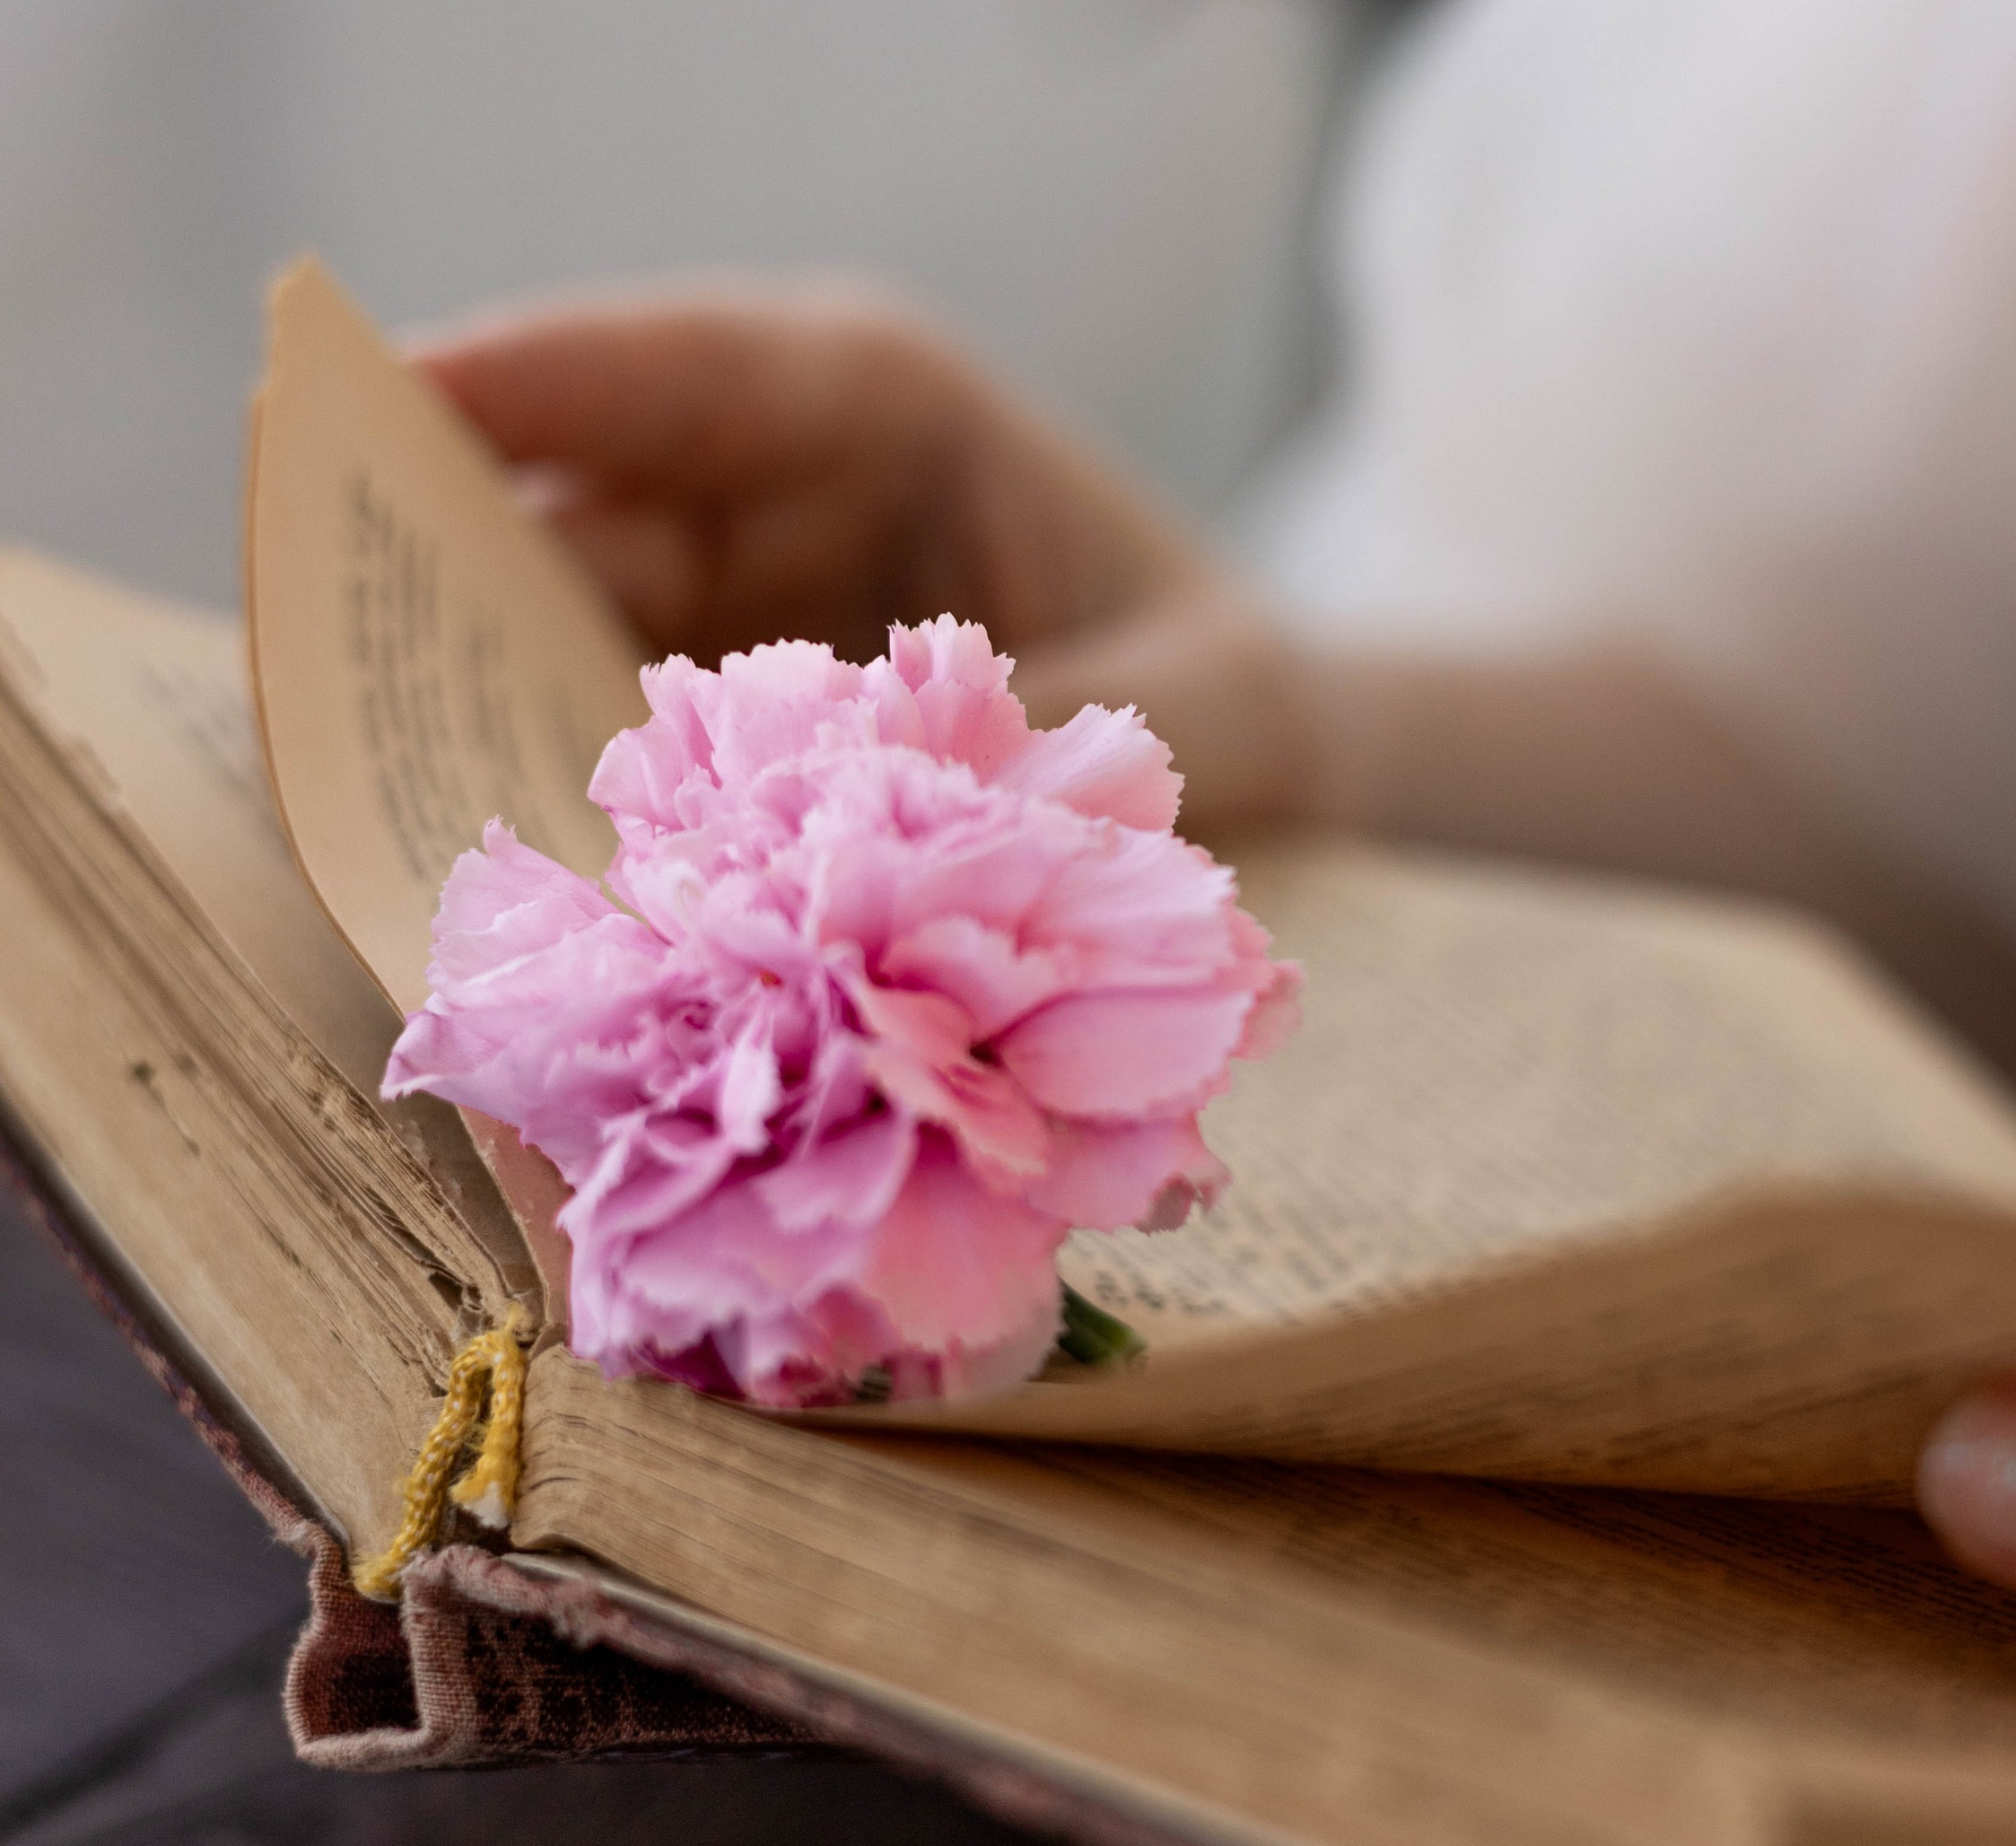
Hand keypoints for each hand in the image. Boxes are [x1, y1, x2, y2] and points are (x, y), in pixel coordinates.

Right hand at [412, 287, 1307, 834]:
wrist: (1259, 747)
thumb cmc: (1232, 681)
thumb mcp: (1173, 706)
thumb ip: (1023, 763)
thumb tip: (859, 852)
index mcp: (881, 406)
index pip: (676, 368)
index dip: (522, 375)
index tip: (376, 389)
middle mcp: (780, 489)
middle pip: (574, 506)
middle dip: (449, 572)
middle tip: (320, 631)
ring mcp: (741, 604)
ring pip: (565, 634)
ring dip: (484, 713)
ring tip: (383, 786)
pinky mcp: (731, 716)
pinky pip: (613, 738)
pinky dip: (562, 801)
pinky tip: (510, 871)